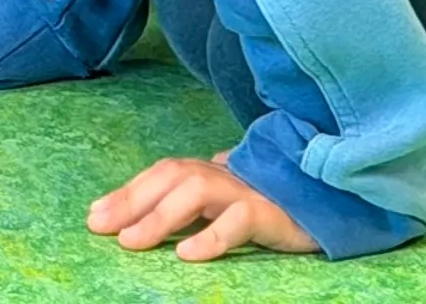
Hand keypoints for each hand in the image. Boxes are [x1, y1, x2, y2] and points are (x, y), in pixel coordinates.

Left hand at [88, 155, 318, 261]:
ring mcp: (248, 191)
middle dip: (132, 200)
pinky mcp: (272, 214)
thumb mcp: (222, 207)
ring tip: (134, 241)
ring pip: (198, 191)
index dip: (127, 192)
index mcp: (210, 172)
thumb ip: (186, 208)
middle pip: (172, 176)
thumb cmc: (269, 208)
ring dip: (161, 216)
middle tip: (102, 227)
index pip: (161, 173)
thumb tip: (131, 219)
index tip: (94, 216)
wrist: (331, 205)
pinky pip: (239, 220)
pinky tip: (187, 254)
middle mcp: (225, 175)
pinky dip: (211, 236)